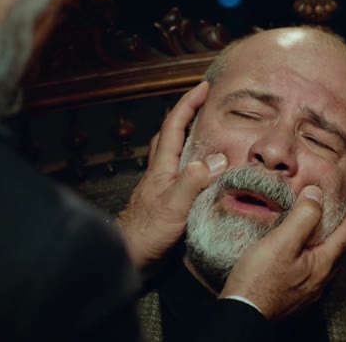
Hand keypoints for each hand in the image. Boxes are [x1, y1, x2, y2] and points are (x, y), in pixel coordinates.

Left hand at [117, 82, 226, 267]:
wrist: (128, 257)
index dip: (189, 103)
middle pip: (171, 133)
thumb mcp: (173, 207)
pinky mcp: (166, 200)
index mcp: (162, 166)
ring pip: (174, 151)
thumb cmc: (146, 233)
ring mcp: (162, 185)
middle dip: (186, 114)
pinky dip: (192, 161)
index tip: (204, 87)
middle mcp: (161, 171)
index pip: (175, 125)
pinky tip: (203, 170)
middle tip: (205, 104)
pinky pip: (181, 171)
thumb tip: (217, 159)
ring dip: (187, 136)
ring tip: (208, 131)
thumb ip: (193, 182)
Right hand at [220, 186, 345, 319]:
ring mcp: (309, 288)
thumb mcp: (282, 243)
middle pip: (341, 245)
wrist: (242, 313)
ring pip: (328, 256)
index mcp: (323, 264)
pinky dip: (319, 249)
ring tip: (332, 223)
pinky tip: (308, 247)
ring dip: (333, 237)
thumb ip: (303, 218)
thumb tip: (317, 195)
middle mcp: (321, 279)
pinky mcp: (296, 293)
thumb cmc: (258, 280)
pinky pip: (315, 265)